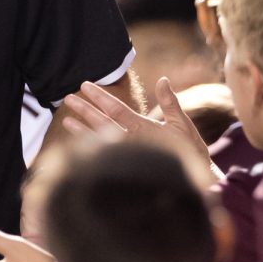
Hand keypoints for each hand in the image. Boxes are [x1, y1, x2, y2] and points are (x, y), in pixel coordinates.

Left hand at [61, 77, 210, 165]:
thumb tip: (162, 79)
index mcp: (144, 128)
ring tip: (66, 121)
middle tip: (68, 98)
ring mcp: (128, 155)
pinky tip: (78, 142)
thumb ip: (170, 102)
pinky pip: (104, 155)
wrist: (195, 182)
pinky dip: (90, 148)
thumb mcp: (182, 124)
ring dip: (82, 129)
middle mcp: (132, 141)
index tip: (84, 86)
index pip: (117, 109)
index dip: (100, 97)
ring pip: (100, 140)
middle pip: (102, 122)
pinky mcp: (127, 166)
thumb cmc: (190, 151)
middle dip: (85, 110)